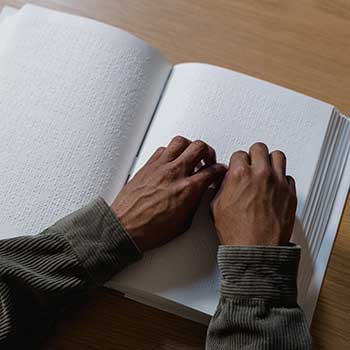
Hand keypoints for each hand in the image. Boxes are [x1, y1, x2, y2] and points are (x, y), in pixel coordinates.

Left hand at [111, 136, 226, 251]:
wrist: (125, 228)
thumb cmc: (150, 230)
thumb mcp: (183, 223)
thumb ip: (195, 203)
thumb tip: (199, 194)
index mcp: (187, 189)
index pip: (212, 170)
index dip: (220, 170)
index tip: (219, 171)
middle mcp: (175, 173)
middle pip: (199, 147)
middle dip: (208, 152)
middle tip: (208, 160)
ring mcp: (160, 167)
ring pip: (181, 142)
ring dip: (190, 147)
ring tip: (190, 155)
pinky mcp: (147, 166)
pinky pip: (163, 149)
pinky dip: (171, 151)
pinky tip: (172, 161)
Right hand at [211, 142, 296, 245]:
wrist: (255, 249)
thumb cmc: (237, 232)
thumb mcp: (216, 205)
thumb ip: (221, 187)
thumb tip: (224, 181)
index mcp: (240, 175)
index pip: (239, 154)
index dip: (236, 161)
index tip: (238, 166)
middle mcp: (261, 174)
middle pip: (260, 148)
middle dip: (253, 154)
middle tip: (252, 162)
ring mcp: (278, 183)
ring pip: (278, 156)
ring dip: (270, 161)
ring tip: (266, 168)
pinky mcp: (290, 193)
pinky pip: (288, 177)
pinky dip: (282, 179)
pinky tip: (275, 186)